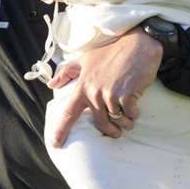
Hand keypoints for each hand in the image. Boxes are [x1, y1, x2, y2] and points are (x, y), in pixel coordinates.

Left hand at [47, 29, 160, 144]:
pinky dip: (134, 113)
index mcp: (82, 86)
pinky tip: (135, 104)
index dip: (60, 130)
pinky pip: (130, 115)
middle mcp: (94, 93)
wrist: (138, 44)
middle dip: (110, 130)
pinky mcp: (126, 95)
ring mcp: (110, 94)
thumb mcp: (86, 59)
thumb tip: (51, 85)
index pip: (68, 113)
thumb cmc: (112, 51)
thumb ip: (67, 72)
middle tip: (116, 131)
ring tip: (128, 114)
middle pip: (100, 123)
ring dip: (125, 121)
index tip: (55, 144)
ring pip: (117, 120)